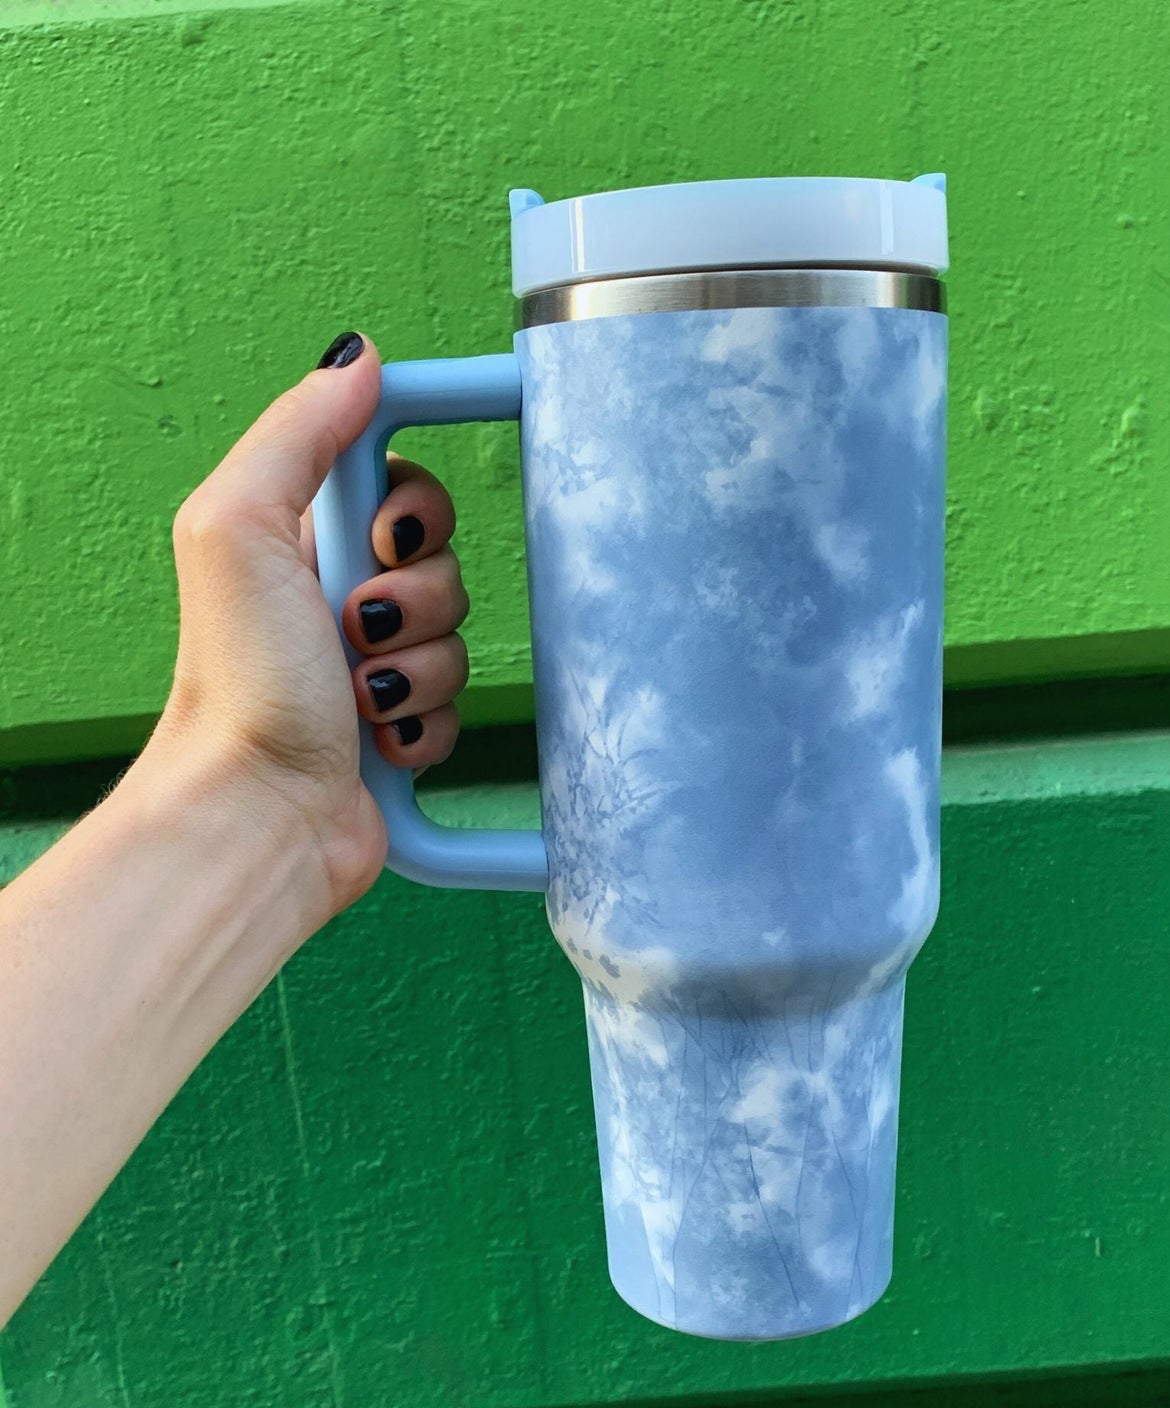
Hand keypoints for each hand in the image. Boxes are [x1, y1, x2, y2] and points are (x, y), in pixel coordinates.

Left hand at [155, 332, 469, 917]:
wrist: (257, 815)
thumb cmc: (239, 682)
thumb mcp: (240, 526)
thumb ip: (298, 433)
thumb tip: (359, 359)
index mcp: (300, 544)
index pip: (406, 493)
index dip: (418, 512)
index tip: (393, 536)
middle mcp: (338, 601)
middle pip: (444, 566)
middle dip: (416, 601)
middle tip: (357, 629)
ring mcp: (374, 670)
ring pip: (459, 641)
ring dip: (417, 671)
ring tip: (360, 698)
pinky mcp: (403, 731)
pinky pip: (458, 708)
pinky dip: (426, 726)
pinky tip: (378, 743)